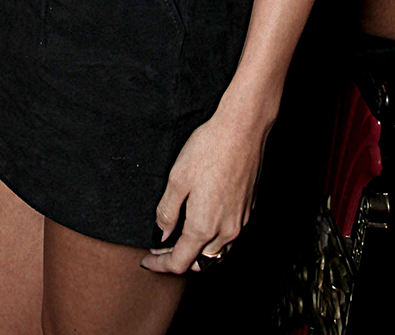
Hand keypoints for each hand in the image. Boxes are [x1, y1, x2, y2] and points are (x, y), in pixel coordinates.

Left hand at [140, 95, 273, 274]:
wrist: (243, 129)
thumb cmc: (208, 149)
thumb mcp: (177, 179)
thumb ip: (167, 212)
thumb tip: (161, 235)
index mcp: (203, 227)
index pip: (179, 263)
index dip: (159, 265)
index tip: (146, 260)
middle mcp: (225, 232)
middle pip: (200, 264)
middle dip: (179, 261)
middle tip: (160, 249)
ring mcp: (240, 222)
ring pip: (218, 254)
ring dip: (199, 254)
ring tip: (181, 239)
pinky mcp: (248, 209)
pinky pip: (230, 238)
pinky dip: (215, 241)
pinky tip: (205, 223)